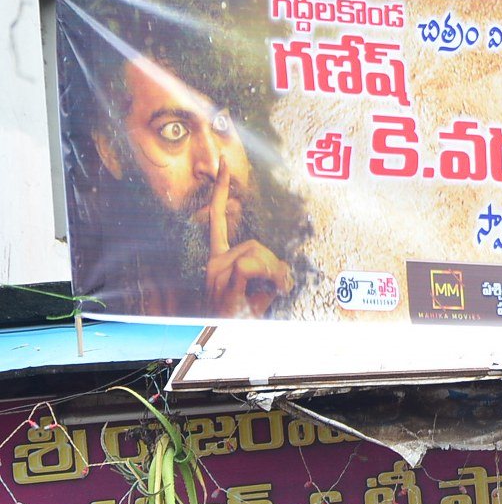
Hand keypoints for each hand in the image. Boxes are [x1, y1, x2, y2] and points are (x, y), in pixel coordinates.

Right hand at [205, 158, 292, 317]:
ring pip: (255, 254)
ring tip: (272, 293)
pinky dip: (267, 277)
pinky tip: (270, 291)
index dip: (221, 191)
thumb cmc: (244, 317)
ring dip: (272, 273)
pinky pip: (249, 267)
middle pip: (255, 243)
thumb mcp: (260, 290)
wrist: (226, 338)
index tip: (223, 165)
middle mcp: (214, 262)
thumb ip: (270, 271)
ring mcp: (216, 273)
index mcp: (219, 259)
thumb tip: (286, 269)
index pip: (219, 218)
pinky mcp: (222, 284)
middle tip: (280, 286)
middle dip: (273, 263)